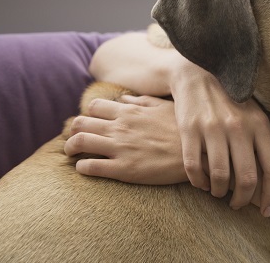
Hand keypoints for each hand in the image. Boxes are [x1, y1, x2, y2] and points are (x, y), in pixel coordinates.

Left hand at [64, 95, 185, 184]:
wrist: (198, 154)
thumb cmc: (183, 130)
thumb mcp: (165, 108)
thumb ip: (143, 102)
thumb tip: (126, 99)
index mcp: (130, 112)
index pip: (94, 106)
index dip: (88, 114)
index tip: (91, 122)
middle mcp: (120, 127)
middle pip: (80, 123)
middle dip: (73, 130)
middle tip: (76, 138)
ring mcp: (120, 148)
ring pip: (79, 143)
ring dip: (70, 148)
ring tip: (72, 153)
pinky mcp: (123, 169)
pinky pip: (91, 167)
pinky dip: (82, 167)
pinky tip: (85, 168)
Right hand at [170, 66, 269, 215]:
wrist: (198, 72)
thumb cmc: (235, 98)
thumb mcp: (262, 112)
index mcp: (260, 124)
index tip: (268, 211)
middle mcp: (238, 127)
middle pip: (246, 177)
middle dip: (243, 199)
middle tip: (238, 205)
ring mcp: (213, 128)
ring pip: (219, 176)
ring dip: (219, 192)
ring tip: (219, 193)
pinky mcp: (189, 129)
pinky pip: (194, 167)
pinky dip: (198, 182)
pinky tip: (201, 183)